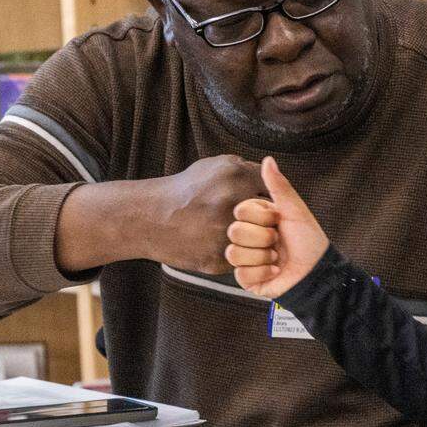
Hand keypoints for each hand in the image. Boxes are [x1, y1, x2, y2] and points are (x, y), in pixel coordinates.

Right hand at [150, 155, 266, 274]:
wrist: (152, 218)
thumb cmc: (187, 189)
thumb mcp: (216, 166)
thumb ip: (247, 169)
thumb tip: (272, 175)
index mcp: (236, 178)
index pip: (274, 192)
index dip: (272, 200)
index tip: (265, 204)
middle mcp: (233, 206)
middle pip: (272, 219)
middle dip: (269, 222)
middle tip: (260, 223)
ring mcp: (226, 235)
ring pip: (261, 245)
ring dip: (259, 243)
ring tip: (249, 237)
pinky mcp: (218, 259)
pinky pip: (243, 260)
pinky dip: (240, 255)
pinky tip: (226, 247)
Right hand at [226, 157, 329, 297]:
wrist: (317, 273)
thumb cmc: (309, 241)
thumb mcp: (295, 211)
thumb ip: (279, 186)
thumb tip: (268, 160)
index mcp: (257, 219)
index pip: (240, 211)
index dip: (261, 218)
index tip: (278, 221)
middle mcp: (249, 237)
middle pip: (234, 232)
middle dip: (262, 238)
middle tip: (278, 242)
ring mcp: (246, 259)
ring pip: (234, 253)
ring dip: (262, 257)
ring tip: (277, 258)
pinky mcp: (247, 279)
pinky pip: (241, 274)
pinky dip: (262, 273)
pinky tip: (274, 271)